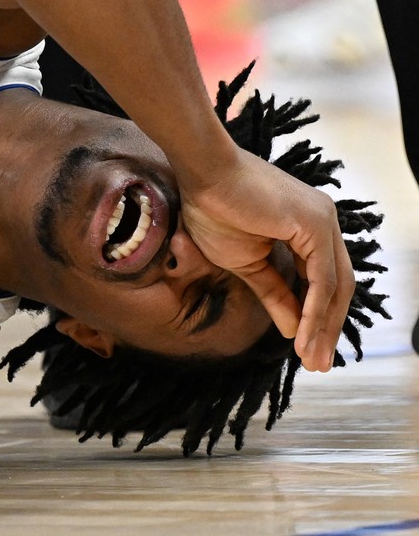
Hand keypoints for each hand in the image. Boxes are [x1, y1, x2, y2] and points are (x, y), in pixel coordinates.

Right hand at [177, 148, 352, 371]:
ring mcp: (323, 221)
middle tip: (318, 364)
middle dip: (327, 328)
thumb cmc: (213, 209)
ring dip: (323, 326)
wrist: (202, 175)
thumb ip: (273, 293)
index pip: (323, 280)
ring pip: (334, 285)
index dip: (317, 317)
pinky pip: (321, 278)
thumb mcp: (245, 263)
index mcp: (308, 227)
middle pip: (337, 286)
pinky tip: (304, 334)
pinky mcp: (314, 224)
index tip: (306, 350)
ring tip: (312, 358)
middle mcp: (323, 222)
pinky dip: (314, 310)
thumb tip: (292, 329)